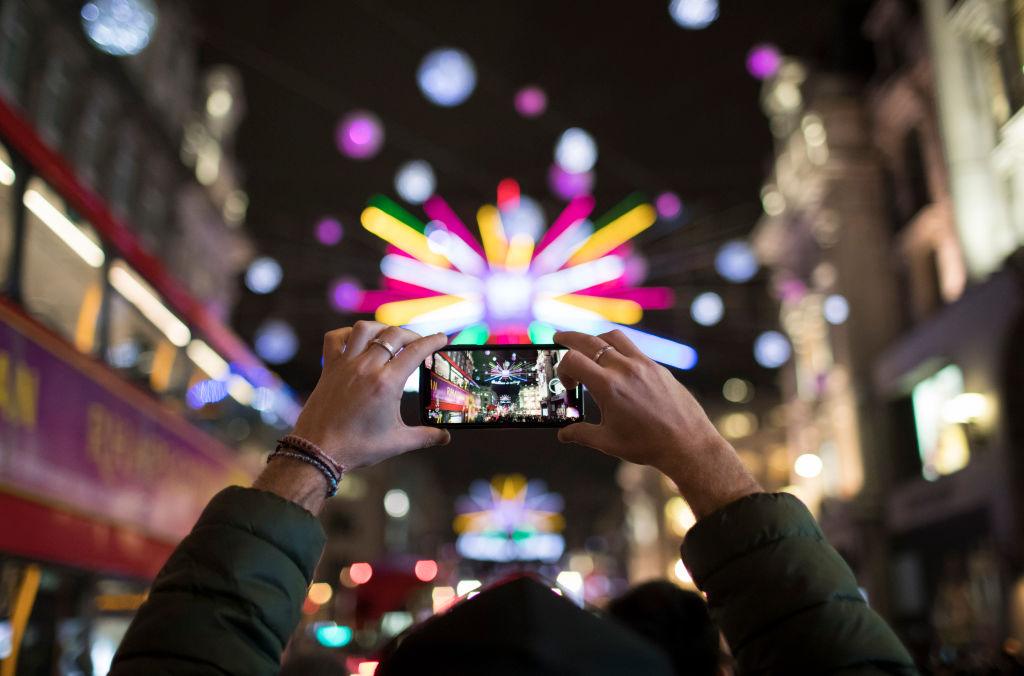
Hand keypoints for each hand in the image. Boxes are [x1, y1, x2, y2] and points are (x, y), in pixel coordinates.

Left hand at [290, 321, 450, 470]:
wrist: (318, 451)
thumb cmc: (357, 447)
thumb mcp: (397, 442)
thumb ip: (425, 436)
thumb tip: (445, 437)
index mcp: (386, 384)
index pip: (415, 351)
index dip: (432, 341)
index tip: (441, 338)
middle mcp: (366, 368)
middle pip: (394, 335)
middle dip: (411, 334)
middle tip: (420, 343)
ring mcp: (345, 365)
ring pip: (365, 329)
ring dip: (382, 328)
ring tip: (391, 336)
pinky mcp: (329, 368)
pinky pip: (335, 338)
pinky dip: (347, 333)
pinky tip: (357, 340)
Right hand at [554, 330, 759, 517]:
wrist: (687, 443)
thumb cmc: (648, 445)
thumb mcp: (608, 441)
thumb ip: (581, 434)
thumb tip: (564, 434)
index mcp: (609, 387)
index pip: (574, 360)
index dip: (563, 368)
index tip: (568, 384)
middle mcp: (625, 369)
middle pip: (590, 341)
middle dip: (569, 338)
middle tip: (559, 337)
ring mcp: (643, 365)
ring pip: (613, 337)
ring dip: (596, 338)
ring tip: (588, 347)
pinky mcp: (657, 367)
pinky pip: (632, 348)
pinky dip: (618, 348)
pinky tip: (615, 362)